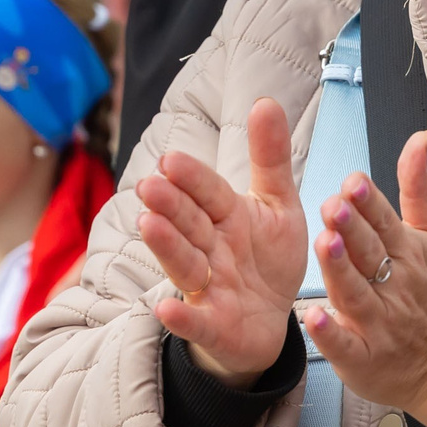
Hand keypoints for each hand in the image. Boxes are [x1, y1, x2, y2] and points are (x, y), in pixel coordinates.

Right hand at [139, 97, 306, 386]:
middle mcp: (210, 248)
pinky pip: (195, 321)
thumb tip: (265, 100)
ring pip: (185, 264)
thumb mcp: (277, 205)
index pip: (209, 193)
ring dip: (167, 246)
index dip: (192, 179)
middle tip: (151, 186)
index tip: (171, 160)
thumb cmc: (267, 258)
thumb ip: (270, 157)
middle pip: (189, 224)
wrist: (269, 321)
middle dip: (171, 205)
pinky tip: (164, 308)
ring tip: (149, 226)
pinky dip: (180, 316)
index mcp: (227, 215)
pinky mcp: (212, 325)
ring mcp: (207, 287)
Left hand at [304, 132, 426, 426]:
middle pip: (371, 254)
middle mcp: (395, 286)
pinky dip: (330, 333)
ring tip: (325, 244)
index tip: (354, 183)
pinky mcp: (363, 358)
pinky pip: (345, 345)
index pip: (388, 224)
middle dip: (353, 229)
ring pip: (356, 293)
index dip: (371, 204)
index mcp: (409, 254)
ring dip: (340, 270)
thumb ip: (420, 187)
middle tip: (334, 205)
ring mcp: (380, 324)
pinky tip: (313, 316)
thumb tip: (420, 138)